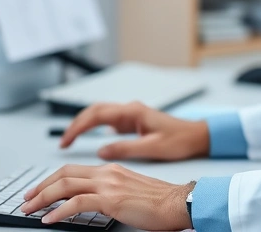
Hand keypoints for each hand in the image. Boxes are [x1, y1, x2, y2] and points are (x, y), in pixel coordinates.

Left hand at [20, 163, 193, 230]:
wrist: (178, 203)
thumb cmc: (159, 203)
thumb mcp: (129, 191)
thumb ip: (110, 192)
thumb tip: (90, 203)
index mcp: (110, 170)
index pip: (72, 171)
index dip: (51, 180)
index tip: (38, 191)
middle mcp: (106, 173)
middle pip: (63, 174)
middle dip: (40, 187)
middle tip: (26, 200)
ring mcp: (108, 184)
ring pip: (64, 186)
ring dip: (42, 198)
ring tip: (30, 210)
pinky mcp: (111, 199)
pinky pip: (76, 203)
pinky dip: (58, 211)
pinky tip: (49, 219)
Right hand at [59, 101, 209, 160]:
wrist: (197, 136)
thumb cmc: (180, 140)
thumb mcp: (152, 148)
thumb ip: (125, 148)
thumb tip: (101, 150)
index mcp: (133, 112)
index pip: (97, 115)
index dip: (78, 127)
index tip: (66, 140)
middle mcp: (130, 110)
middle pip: (94, 111)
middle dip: (76, 125)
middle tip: (63, 142)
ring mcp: (131, 115)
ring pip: (100, 114)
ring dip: (84, 125)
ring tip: (71, 140)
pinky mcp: (133, 122)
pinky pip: (108, 121)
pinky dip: (95, 127)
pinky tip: (91, 138)